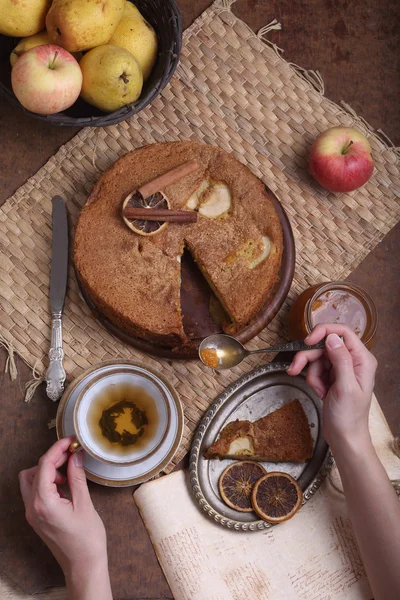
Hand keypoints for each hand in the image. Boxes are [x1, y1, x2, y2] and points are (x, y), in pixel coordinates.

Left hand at [19, 437, 107, 581]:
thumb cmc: (87, 539)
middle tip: (72, 454)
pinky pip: (36, 492)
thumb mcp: (84, 504)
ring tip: (69, 472)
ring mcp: (33, 514)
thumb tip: (75, 456)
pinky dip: (47, 482)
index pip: (44, 466)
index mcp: (43, 503)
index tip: (70, 441)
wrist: (83, 565)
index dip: (57, 449)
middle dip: (51, 459)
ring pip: (30, 481)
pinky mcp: (37, 517)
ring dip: (47, 471)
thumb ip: (77, 477)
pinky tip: (65, 484)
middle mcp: (32, 507)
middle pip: (32, 471)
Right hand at [287, 324, 376, 447]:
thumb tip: (332, 337)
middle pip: (324, 345)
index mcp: (362, 359)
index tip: (307, 341)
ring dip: (311, 373)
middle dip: (309, 358)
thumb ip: (341, 360)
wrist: (344, 437)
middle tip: (294, 368)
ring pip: (317, 358)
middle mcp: (352, 360)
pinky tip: (319, 392)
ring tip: (316, 389)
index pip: (342, 333)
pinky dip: (313, 380)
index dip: (323, 332)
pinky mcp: (331, 377)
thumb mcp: (345, 387)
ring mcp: (341, 368)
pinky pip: (315, 369)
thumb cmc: (349, 416)